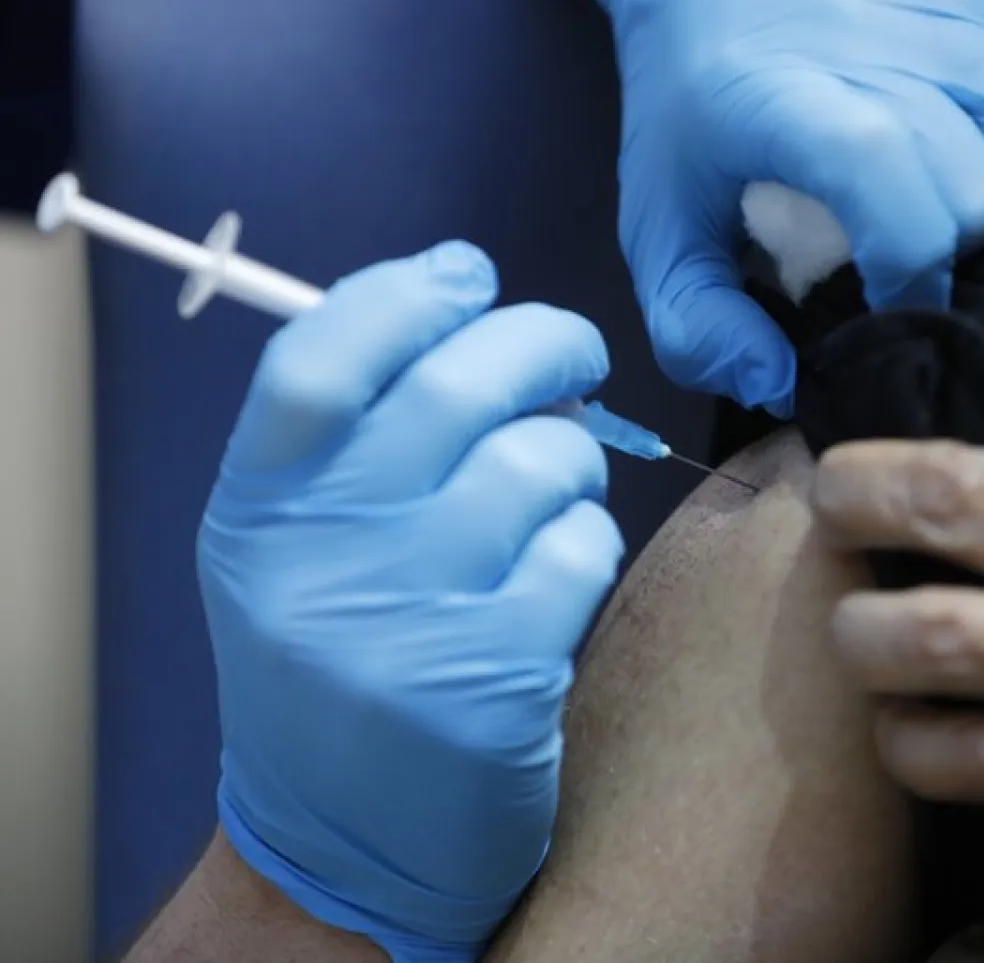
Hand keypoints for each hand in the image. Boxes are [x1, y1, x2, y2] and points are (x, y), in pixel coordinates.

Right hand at [200, 243, 625, 960]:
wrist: (342, 845)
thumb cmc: (333, 666)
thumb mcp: (294, 552)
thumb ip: (355, 440)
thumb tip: (473, 313)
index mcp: (258, 512)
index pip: (320, 357)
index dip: (405, 293)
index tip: (467, 275)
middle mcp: (321, 559)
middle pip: (457, 386)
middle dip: (543, 342)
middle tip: (573, 355)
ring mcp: (407, 625)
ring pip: (540, 462)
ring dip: (572, 459)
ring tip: (555, 491)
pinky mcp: (493, 685)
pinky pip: (581, 551)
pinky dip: (588, 543)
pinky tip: (560, 574)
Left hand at [548, 0, 983, 415]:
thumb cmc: (690, 92)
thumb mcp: (658, 216)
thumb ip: (695, 323)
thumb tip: (779, 384)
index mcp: (792, 99)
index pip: (899, 197)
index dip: (911, 271)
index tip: (887, 301)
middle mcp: (882, 41)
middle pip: (983, 190)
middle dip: (953, 247)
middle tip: (906, 250)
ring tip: (939, 188)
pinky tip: (961, 122)